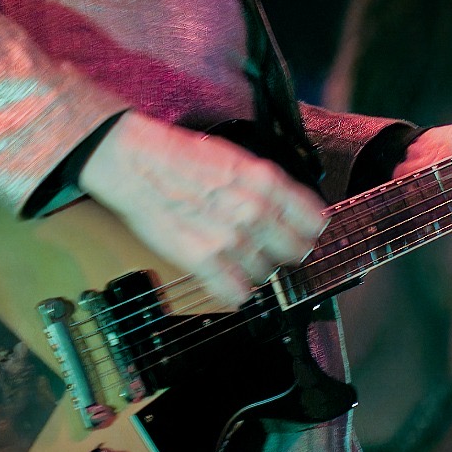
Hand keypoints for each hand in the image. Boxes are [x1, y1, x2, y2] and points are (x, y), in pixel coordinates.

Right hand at [76, 111, 326, 307]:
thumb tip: (293, 212)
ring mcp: (229, 239)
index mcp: (266, 182)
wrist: (138, 163)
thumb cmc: (184, 158)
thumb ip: (268, 188)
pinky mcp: (202, 260)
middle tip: (277, 251)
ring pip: (266, 273)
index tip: (307, 235)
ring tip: (242, 257)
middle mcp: (254, 212)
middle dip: (289, 253)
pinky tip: (233, 283)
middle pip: (294, 251)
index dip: (311, 231)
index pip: (313, 221)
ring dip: (259, 270)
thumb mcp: (238, 160)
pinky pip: (236, 293)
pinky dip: (238, 292)